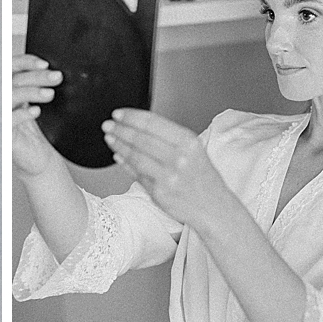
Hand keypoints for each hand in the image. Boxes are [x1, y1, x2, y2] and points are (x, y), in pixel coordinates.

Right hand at [12, 54, 61, 176]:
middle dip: (36, 76)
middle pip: (12, 80)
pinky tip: (35, 111)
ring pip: (9, 96)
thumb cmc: (35, 129)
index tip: (45, 64)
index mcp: (6, 88)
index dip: (25, 62)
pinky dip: (22, 113)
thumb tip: (51, 70)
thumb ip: (36, 84)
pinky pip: (8, 120)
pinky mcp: (1, 134)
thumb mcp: (34, 103)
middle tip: (57, 77)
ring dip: (31, 91)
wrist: (37, 158)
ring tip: (50, 94)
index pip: (10, 67)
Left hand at [101, 109, 226, 227]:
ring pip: (135, 156)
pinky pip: (137, 174)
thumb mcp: (194, 150)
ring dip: (119, 145)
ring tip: (110, 138)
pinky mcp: (159, 193)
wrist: (215, 208)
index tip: (118, 113)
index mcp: (188, 142)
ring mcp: (168, 176)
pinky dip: (125, 163)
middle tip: (108, 124)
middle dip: (120, 129)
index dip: (131, 117)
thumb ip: (169, 138)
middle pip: (141, 138)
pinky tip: (118, 156)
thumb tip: (138, 126)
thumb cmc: (203, 178)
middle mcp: (179, 158)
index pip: (153, 123)